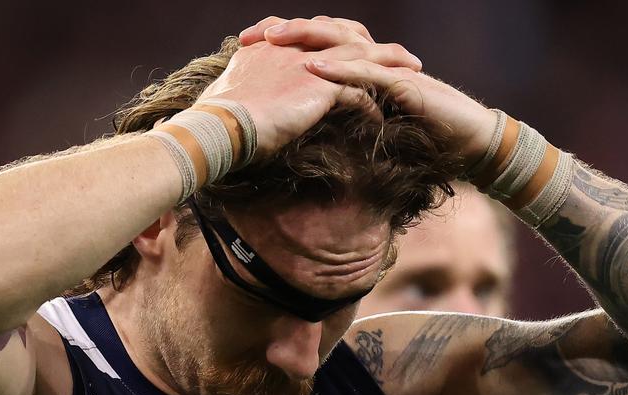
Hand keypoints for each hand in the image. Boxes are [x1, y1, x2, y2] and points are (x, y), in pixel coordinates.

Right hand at [199, 18, 422, 158]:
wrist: (219, 126)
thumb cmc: (216, 118)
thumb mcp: (230, 92)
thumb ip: (245, 85)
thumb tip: (244, 98)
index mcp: (273, 47)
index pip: (315, 34)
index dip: (339, 40)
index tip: (356, 50)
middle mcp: (294, 48)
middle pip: (346, 36)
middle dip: (375, 44)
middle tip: (400, 55)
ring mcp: (309, 65)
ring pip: (362, 59)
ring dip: (389, 67)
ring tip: (411, 76)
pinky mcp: (321, 87)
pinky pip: (358, 93)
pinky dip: (372, 105)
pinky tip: (382, 117)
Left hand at [241, 16, 500, 166]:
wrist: (469, 142)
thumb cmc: (425, 135)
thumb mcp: (372, 124)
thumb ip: (345, 116)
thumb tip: (304, 126)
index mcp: (362, 66)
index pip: (318, 45)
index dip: (284, 43)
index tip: (245, 48)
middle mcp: (373, 59)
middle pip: (323, 34)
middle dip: (285, 32)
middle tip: (249, 37)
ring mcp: (388, 68)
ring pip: (341, 44)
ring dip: (305, 39)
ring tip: (273, 39)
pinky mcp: (402, 83)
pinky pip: (364, 73)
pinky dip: (336, 70)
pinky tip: (311, 68)